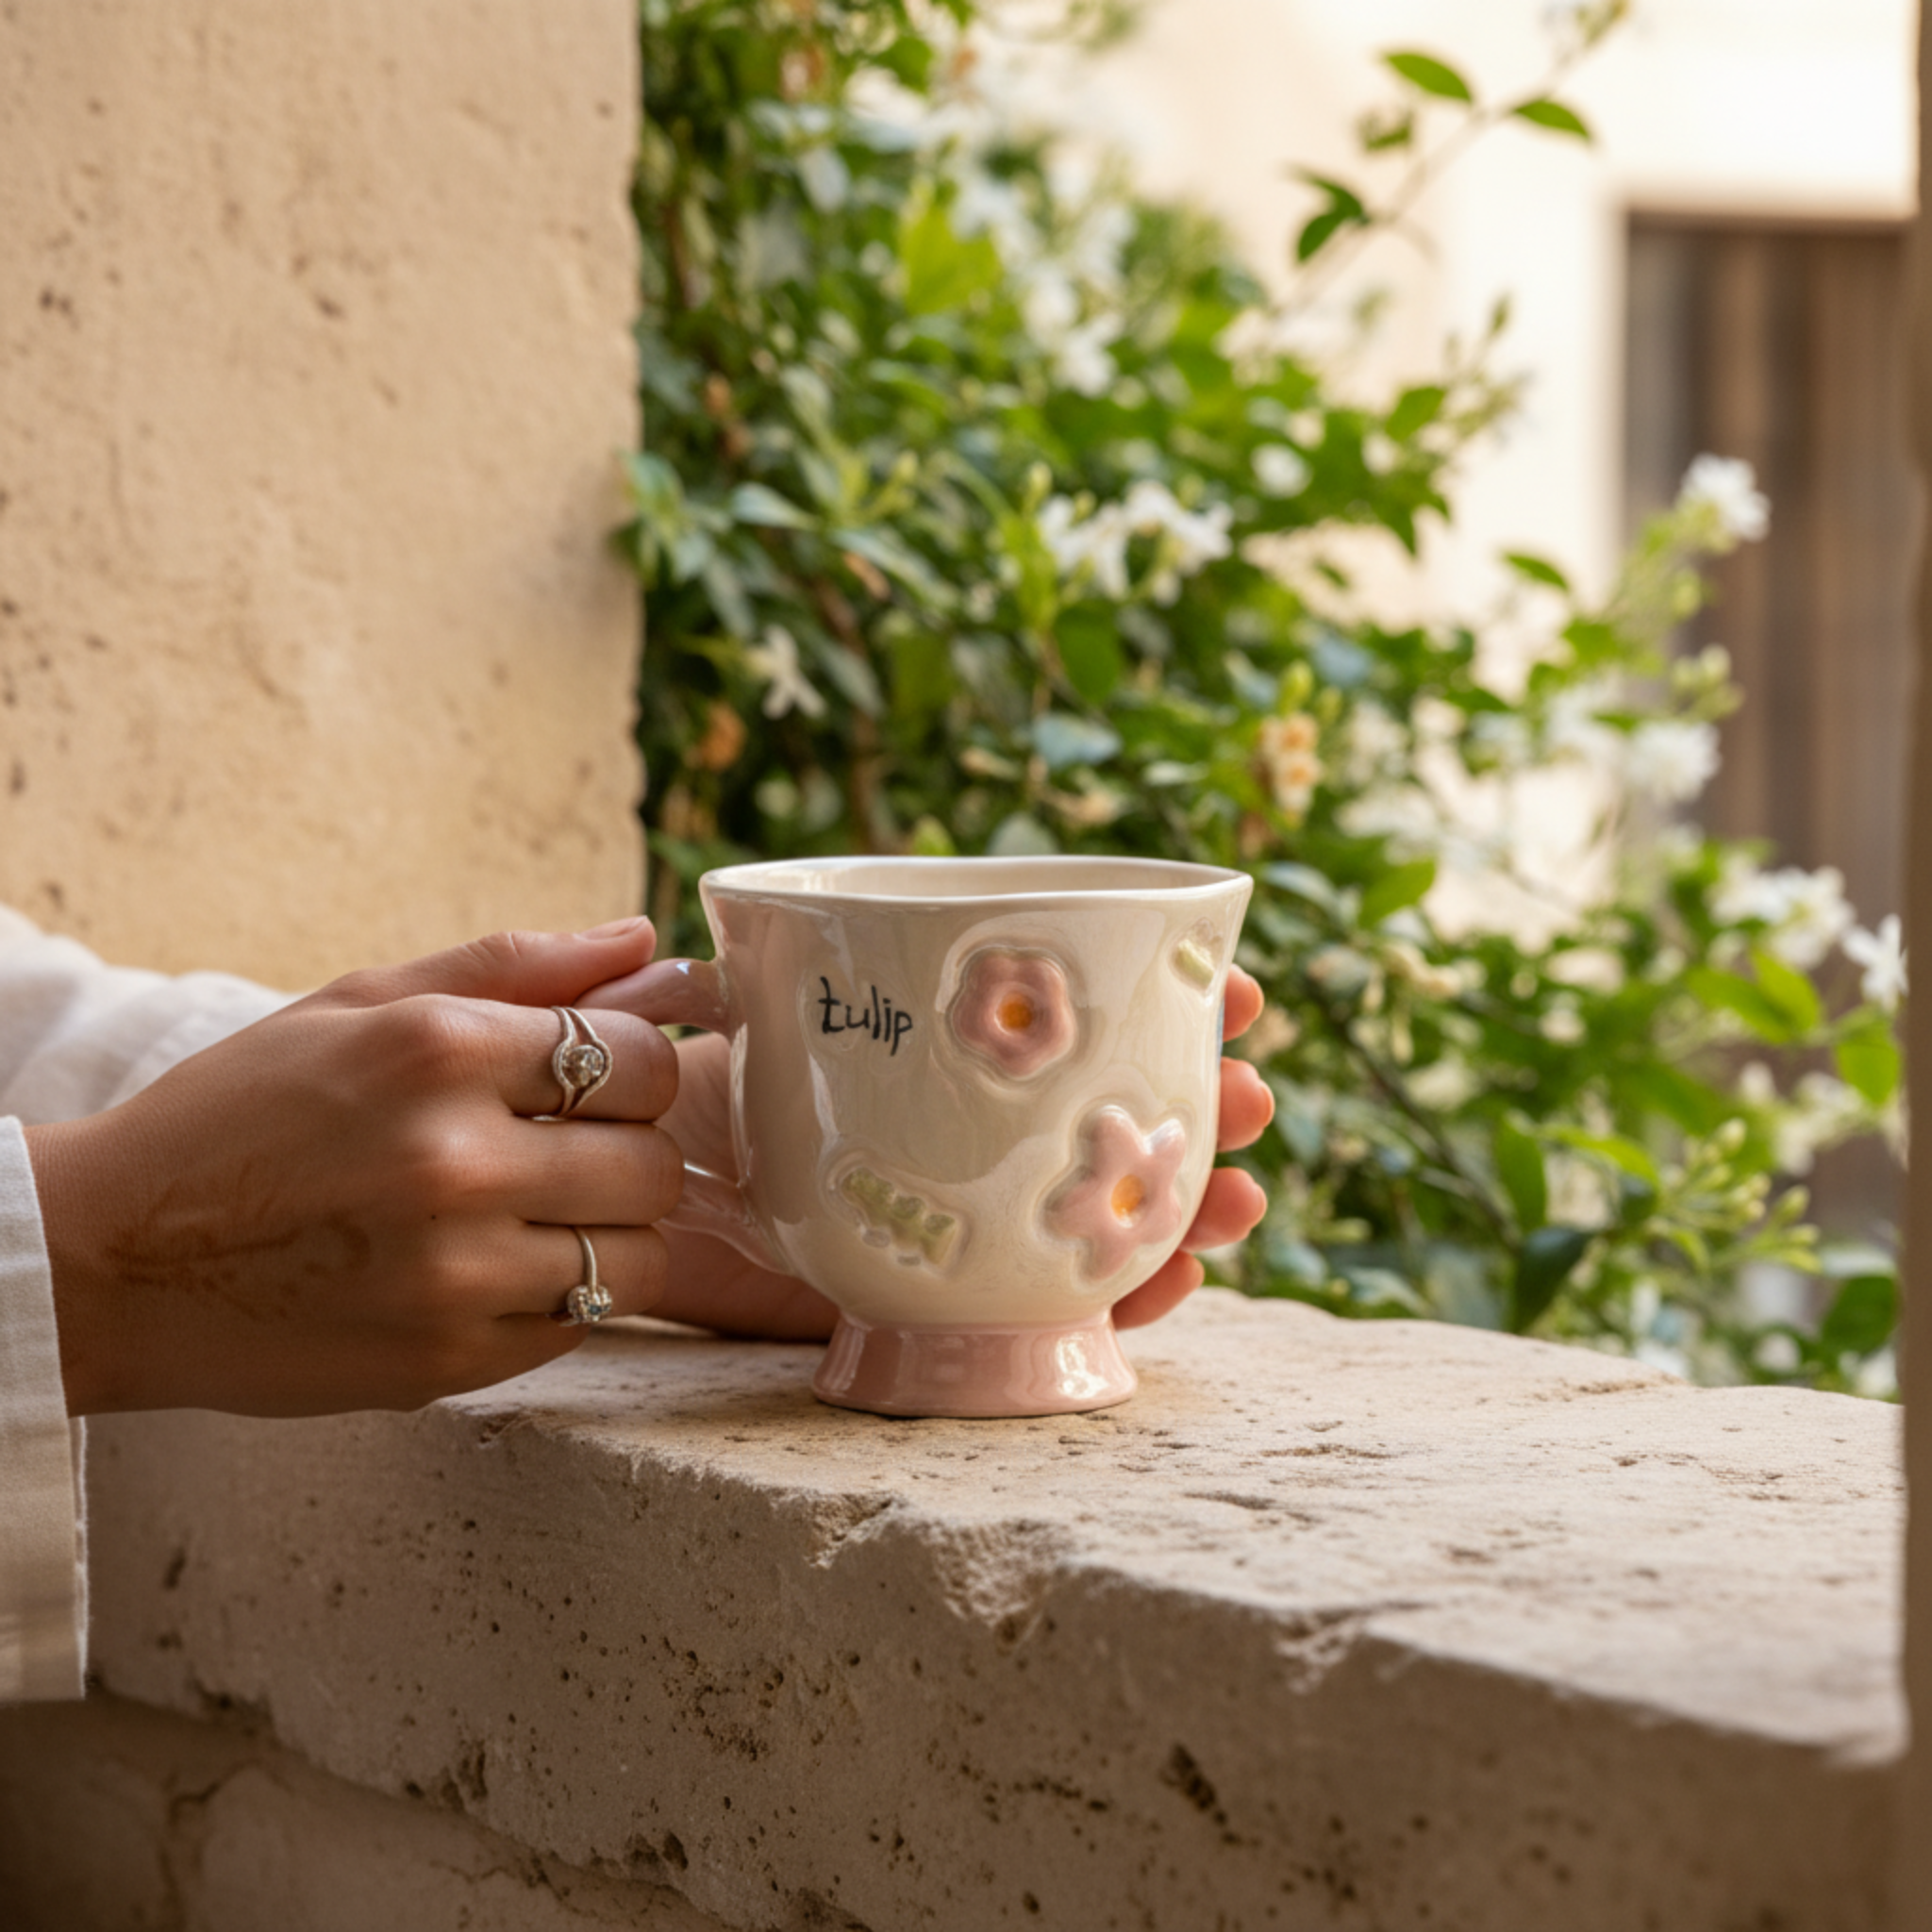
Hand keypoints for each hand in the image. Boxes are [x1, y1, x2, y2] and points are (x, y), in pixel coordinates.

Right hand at [29, 920, 686, 1416]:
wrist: (110, 1260)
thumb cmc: (241, 1113)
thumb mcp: (360, 1004)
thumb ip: (515, 966)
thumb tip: (646, 940)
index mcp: (438, 1051)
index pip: (644, 1059)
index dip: (639, 1068)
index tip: (598, 1081)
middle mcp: (454, 1161)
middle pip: (657, 1163)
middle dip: (630, 1151)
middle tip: (567, 1150)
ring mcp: (454, 1274)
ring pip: (642, 1256)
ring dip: (612, 1232)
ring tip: (540, 1212)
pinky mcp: (448, 1361)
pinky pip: (583, 1323)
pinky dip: (560, 1295)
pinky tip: (493, 1268)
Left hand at [619, 966, 1274, 1339]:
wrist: (558, 1232)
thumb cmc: (605, 1122)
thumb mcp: (621, 1047)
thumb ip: (633, 992)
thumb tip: (665, 932)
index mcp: (902, 1048)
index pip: (1046, 1015)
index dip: (1152, 998)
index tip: (1234, 983)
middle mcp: (939, 1126)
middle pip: (1090, 1112)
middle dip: (1191, 1100)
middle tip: (1258, 1094)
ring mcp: (947, 1218)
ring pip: (1087, 1209)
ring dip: (1179, 1199)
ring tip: (1242, 1194)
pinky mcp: (929, 1311)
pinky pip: (1040, 1310)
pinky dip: (1112, 1298)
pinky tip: (1171, 1280)